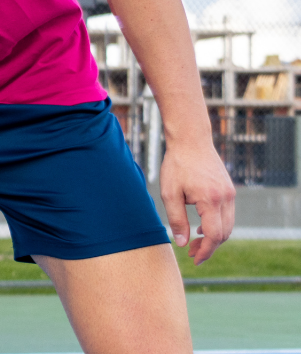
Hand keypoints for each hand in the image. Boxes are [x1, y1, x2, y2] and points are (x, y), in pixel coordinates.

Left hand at [159, 139, 234, 264]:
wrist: (191, 140)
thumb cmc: (177, 165)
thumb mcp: (170, 193)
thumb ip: (176, 219)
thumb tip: (182, 243)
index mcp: (211, 200)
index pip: (214, 235)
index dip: (205, 250)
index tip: (194, 260)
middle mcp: (226, 198)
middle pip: (224, 233)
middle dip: (209, 247)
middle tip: (191, 253)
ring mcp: (230, 194)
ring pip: (228, 225)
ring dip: (213, 237)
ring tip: (193, 243)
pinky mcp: (229, 190)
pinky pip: (227, 214)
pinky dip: (216, 225)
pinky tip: (200, 228)